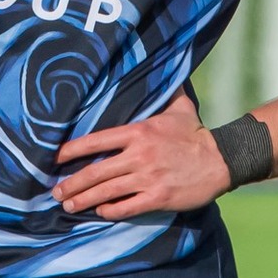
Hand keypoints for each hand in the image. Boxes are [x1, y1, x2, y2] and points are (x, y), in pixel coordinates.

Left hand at [52, 92, 230, 220]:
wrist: (222, 159)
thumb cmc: (196, 133)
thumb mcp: (178, 107)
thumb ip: (162, 91)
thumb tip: (158, 66)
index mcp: (138, 132)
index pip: (96, 141)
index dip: (72, 150)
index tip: (55, 159)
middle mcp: (139, 155)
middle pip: (96, 171)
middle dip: (72, 183)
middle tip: (55, 191)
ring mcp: (148, 178)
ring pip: (107, 192)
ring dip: (84, 200)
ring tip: (68, 206)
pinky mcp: (159, 198)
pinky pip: (127, 207)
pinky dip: (110, 210)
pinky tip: (100, 211)